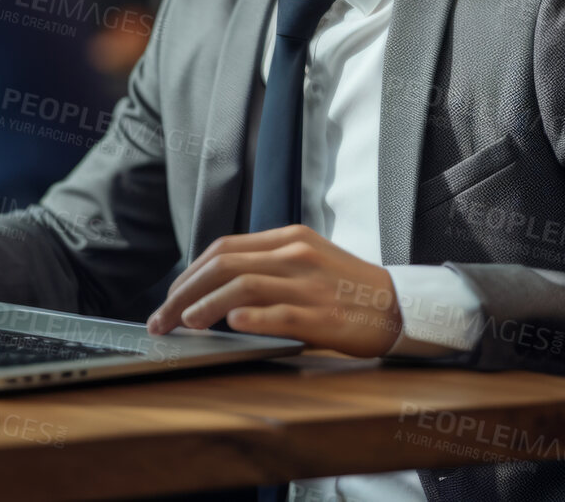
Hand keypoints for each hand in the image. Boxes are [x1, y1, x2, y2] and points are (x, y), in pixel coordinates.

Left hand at [145, 224, 402, 356]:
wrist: (400, 307)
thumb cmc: (349, 289)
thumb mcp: (309, 261)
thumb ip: (269, 266)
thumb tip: (218, 285)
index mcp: (290, 239)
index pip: (224, 248)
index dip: (190, 273)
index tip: (171, 296)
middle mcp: (296, 255)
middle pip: (224, 264)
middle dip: (184, 291)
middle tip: (163, 318)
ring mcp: (308, 284)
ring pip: (243, 286)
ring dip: (205, 305)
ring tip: (184, 324)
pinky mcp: (321, 315)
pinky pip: (278, 313)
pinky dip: (250, 318)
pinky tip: (229, 325)